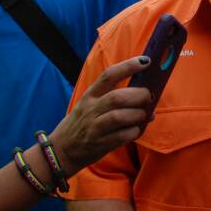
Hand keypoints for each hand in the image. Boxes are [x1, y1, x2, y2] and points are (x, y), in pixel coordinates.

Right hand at [51, 56, 152, 174]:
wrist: (62, 150)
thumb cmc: (82, 123)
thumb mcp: (90, 104)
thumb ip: (113, 98)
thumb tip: (145, 95)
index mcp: (90, 95)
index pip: (109, 75)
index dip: (128, 66)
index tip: (145, 61)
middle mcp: (91, 109)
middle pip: (117, 97)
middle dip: (139, 95)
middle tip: (149, 96)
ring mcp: (94, 127)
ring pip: (119, 116)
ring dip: (138, 114)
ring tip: (145, 115)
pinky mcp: (100, 144)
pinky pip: (121, 136)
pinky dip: (134, 132)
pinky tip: (136, 130)